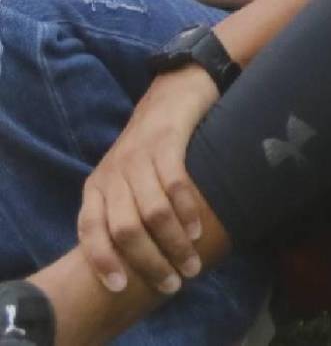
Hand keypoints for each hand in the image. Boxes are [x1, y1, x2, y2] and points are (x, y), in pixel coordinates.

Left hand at [76, 64, 217, 294]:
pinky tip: (197, 229)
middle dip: (148, 262)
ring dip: (174, 244)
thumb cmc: (151, 144)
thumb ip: (121, 210)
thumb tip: (131, 262)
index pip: (89, 230)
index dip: (102, 261)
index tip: (121, 287)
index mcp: (97, 184)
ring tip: (191, 263)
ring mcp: (139, 155)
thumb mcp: (125, 177)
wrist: (175, 88)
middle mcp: (113, 171)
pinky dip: (186, 212)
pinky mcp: (166, 140)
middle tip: (172, 281)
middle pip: (124, 229)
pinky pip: (175, 185)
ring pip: (152, 213)